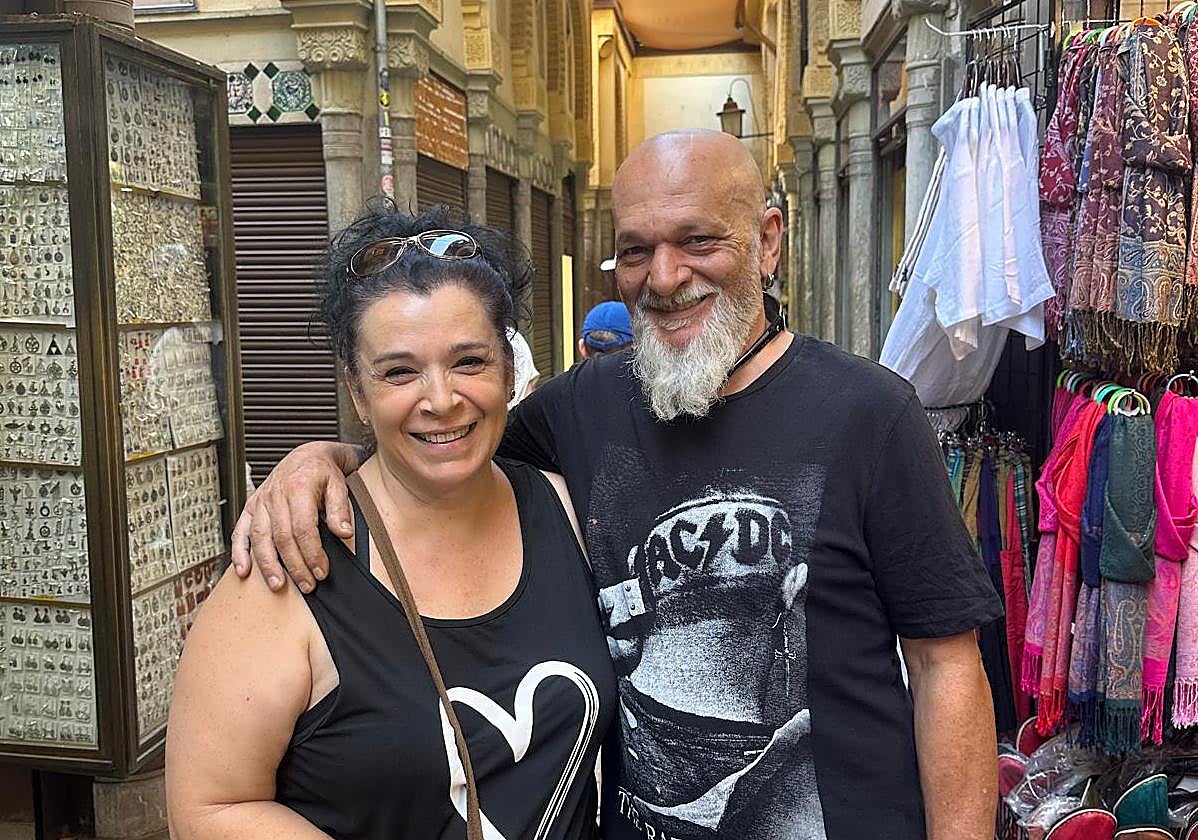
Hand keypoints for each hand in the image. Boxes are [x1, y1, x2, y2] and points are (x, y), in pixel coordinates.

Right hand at [230, 441, 360, 592]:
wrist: (307, 455)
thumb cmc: (323, 471)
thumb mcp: (339, 484)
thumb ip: (341, 509)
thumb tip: (344, 532)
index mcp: (298, 488)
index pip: (303, 528)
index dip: (312, 553)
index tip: (321, 571)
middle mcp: (276, 495)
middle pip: (282, 537)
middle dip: (294, 565)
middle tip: (307, 586)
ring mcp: (261, 501)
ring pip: (260, 537)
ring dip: (267, 564)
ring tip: (278, 585)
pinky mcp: (252, 507)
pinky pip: (241, 531)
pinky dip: (239, 552)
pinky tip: (243, 571)